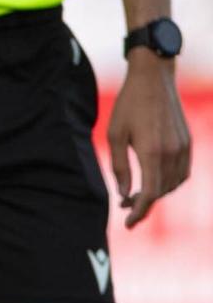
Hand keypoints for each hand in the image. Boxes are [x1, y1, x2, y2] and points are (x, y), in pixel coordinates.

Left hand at [109, 54, 192, 228]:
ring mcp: (183, 146)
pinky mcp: (188, 141)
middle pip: (162, 192)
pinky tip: (154, 181)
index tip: (128, 224)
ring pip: (174, 184)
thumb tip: (124, 194)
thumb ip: (119, 167)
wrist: (154, 78)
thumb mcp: (115, 136)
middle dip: (144, 204)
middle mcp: (172, 152)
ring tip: (136, 194)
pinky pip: (183, 172)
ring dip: (157, 194)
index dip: (139, 212)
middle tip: (125, 206)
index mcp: (152, 152)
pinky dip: (170, 182)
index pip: (149, 194)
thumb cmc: (128, 105)